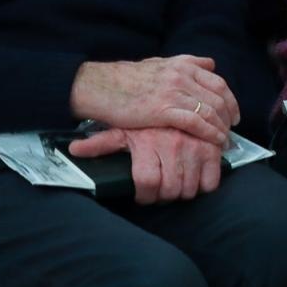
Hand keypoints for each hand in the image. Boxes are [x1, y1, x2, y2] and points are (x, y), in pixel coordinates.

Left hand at [66, 127, 222, 203]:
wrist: (177, 90)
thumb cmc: (145, 115)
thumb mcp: (122, 126)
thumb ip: (100, 142)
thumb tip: (74, 150)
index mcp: (148, 142)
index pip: (147, 183)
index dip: (145, 196)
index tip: (145, 196)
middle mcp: (172, 145)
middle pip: (170, 190)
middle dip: (165, 196)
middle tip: (162, 192)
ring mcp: (194, 147)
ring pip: (190, 189)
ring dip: (183, 193)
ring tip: (177, 186)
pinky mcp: (213, 147)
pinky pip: (211, 181)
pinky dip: (205, 185)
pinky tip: (196, 179)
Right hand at [70, 55, 237, 144]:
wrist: (98, 87)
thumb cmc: (125, 80)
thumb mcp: (159, 63)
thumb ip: (186, 63)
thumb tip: (209, 64)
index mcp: (182, 65)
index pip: (218, 82)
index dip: (230, 99)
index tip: (234, 113)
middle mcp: (181, 76)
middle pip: (218, 97)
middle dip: (229, 116)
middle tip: (231, 129)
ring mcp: (173, 92)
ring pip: (210, 110)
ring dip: (221, 127)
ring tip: (224, 140)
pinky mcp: (163, 109)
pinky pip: (196, 122)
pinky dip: (210, 133)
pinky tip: (215, 142)